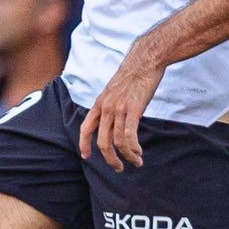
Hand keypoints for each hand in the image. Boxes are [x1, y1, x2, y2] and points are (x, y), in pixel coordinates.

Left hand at [78, 43, 165, 169]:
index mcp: (99, 104)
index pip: (85, 128)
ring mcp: (118, 109)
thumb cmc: (133, 76)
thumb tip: (114, 121)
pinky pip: (129, 136)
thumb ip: (111, 106)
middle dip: (110, 159)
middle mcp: (105, 108)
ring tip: (136, 161)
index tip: (86, 156)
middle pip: (102, 141)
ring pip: (117, 142)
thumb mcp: (114, 91)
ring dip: (127, 156)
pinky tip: (138, 152)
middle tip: (118, 168)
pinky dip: (133, 148)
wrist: (144, 61)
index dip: (84, 144)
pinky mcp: (133, 109)